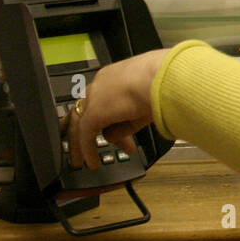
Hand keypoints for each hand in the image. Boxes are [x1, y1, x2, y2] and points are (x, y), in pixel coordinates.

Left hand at [65, 48, 170, 170]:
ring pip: (78, 122)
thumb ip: (123, 123)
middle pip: (85, 112)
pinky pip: (85, 135)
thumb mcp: (142, 107)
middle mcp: (99, 85)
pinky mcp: (94, 112)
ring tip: (80, 161)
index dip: (111, 123)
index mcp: (112, 77)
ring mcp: (94, 98)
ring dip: (78, 143)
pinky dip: (87, 150)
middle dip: (85, 132)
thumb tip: (110, 137)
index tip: (121, 137)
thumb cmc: (161, 85)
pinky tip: (93, 163)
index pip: (104, 103)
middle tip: (86, 148)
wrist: (161, 79)